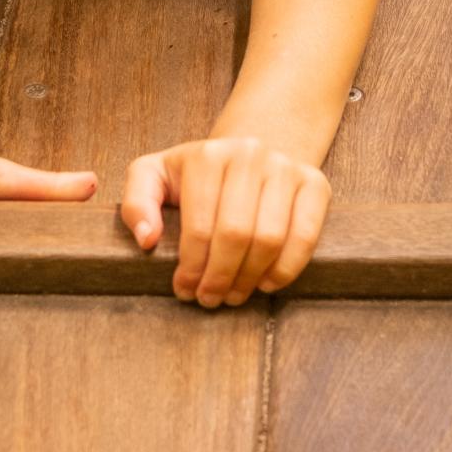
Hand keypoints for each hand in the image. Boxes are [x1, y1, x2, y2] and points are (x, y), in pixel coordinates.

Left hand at [120, 138, 332, 305]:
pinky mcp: (315, 184)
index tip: (184, 290)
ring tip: (233, 294)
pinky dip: (285, 269)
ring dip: (249, 279)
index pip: (199, 226)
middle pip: (236, 235)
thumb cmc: (196, 174)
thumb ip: (137, 203)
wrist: (249, 152)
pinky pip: (305, 236)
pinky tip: (265, 283)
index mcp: (207, 156)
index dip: (191, 268)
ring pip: (270, 239)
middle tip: (209, 299)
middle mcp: (249, 155)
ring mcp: (286, 167)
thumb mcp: (154, 176)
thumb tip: (147, 240)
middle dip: (219, 278)